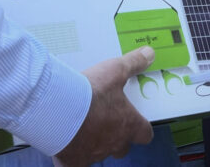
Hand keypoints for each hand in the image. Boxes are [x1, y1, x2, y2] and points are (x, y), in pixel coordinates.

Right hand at [53, 46, 155, 165]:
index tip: (135, 121)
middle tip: (105, 121)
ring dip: (95, 142)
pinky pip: (75, 163)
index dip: (141, 128)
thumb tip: (150, 53)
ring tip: (82, 126)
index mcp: (127, 124)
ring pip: (100, 153)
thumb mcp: (115, 71)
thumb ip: (133, 63)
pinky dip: (73, 156)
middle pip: (122, 147)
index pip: (145, 134)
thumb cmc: (91, 92)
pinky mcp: (73, 162)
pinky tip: (66, 145)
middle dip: (117, 137)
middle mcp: (114, 143)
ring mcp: (94, 154)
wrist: (59, 109)